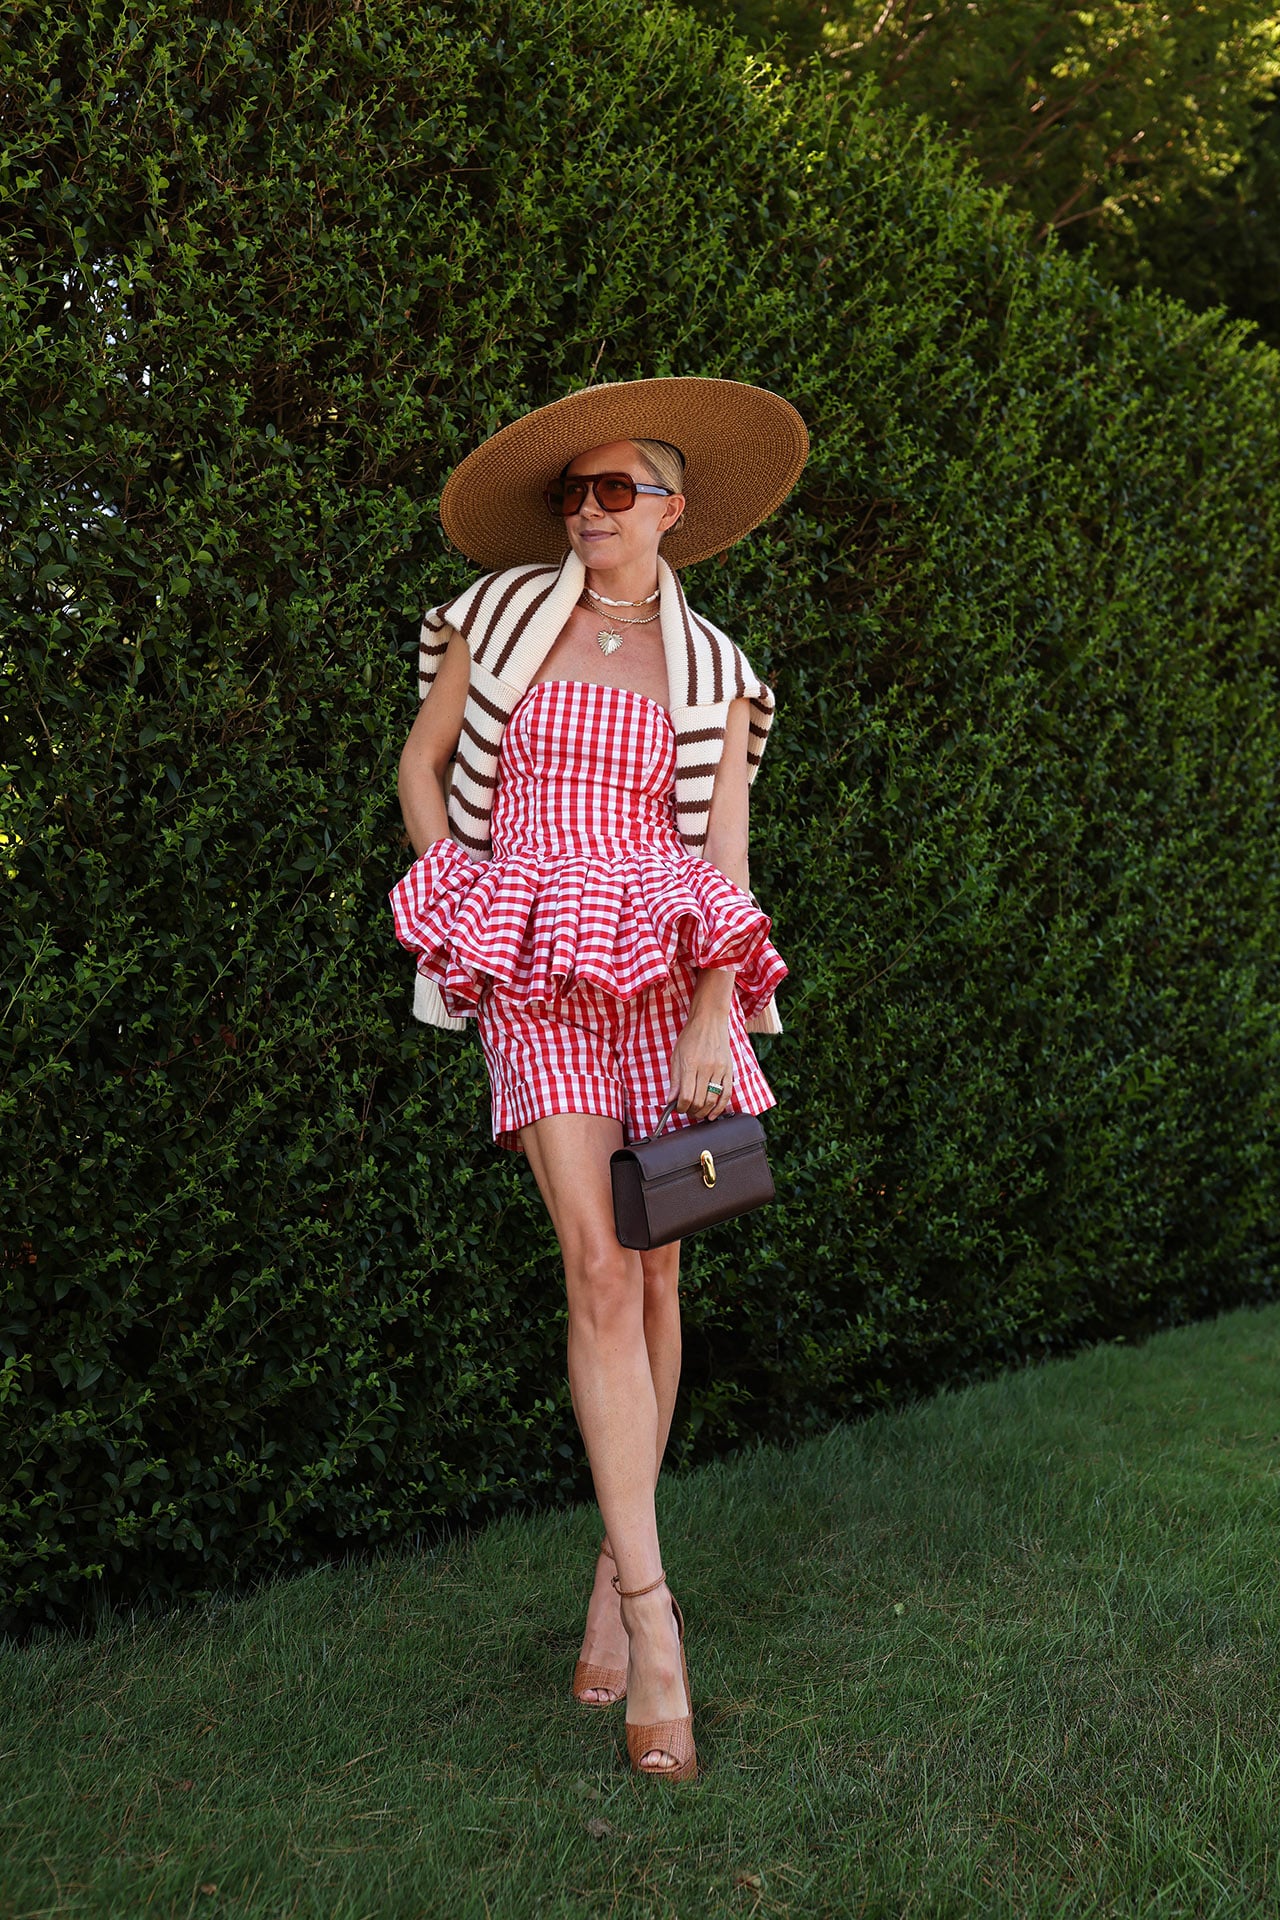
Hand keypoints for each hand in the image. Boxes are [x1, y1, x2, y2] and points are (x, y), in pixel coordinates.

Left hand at [667, 999, 733, 1123]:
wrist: (710, 1021)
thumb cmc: (691, 1037)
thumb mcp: (676, 1056)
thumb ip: (675, 1080)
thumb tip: (670, 1100)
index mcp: (690, 1064)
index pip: (686, 1096)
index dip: (681, 1108)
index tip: (678, 1109)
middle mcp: (706, 1068)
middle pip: (700, 1101)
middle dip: (692, 1111)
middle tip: (687, 1111)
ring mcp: (719, 1069)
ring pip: (713, 1100)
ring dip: (704, 1112)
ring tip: (698, 1113)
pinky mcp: (729, 1070)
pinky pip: (727, 1093)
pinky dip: (720, 1107)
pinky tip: (713, 1114)